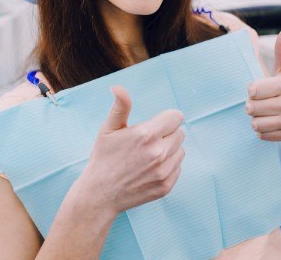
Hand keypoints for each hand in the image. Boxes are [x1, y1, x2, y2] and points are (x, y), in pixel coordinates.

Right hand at [82, 85, 185, 213]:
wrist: (99, 195)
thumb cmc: (103, 158)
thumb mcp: (108, 129)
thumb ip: (120, 106)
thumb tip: (117, 87)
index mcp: (146, 134)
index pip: (176, 116)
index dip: (165, 119)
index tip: (154, 125)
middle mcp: (158, 152)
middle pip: (180, 132)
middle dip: (167, 133)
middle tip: (147, 142)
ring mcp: (163, 171)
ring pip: (180, 150)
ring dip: (169, 150)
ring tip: (148, 156)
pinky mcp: (166, 186)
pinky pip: (178, 167)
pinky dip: (168, 166)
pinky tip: (150, 169)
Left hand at [246, 25, 280, 141]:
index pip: (254, 89)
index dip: (252, 90)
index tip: (257, 89)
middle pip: (252, 108)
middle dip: (251, 106)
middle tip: (259, 103)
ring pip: (256, 123)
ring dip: (255, 119)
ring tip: (263, 114)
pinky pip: (262, 135)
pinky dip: (262, 131)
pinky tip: (270, 123)